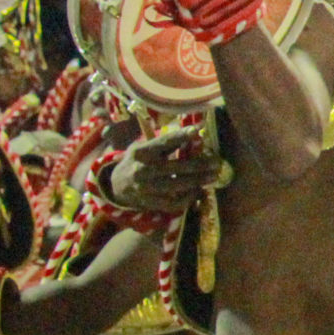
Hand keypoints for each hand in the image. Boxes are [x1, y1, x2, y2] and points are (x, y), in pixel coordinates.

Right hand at [107, 131, 222, 211]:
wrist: (117, 186)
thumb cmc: (138, 161)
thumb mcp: (145, 147)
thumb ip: (166, 142)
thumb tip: (194, 134)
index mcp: (142, 152)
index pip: (164, 142)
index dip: (181, 137)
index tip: (197, 132)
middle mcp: (143, 170)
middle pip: (176, 166)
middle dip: (199, 165)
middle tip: (216, 163)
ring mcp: (146, 188)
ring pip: (177, 185)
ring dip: (198, 181)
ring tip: (212, 177)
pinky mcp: (150, 203)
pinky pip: (174, 202)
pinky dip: (189, 197)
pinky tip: (198, 190)